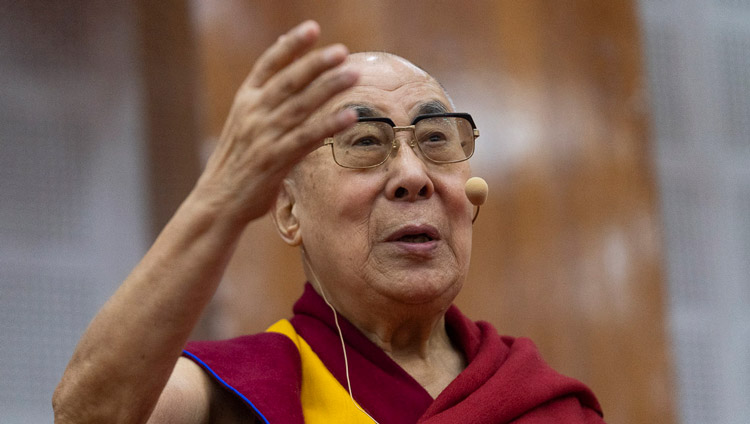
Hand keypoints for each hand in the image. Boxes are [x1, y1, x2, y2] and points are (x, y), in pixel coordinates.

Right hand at [195, 20, 358, 223]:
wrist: (217, 201)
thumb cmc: (237, 163)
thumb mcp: (244, 124)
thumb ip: (265, 98)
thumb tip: (286, 64)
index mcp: (245, 101)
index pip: (268, 64)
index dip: (291, 45)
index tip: (313, 28)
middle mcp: (253, 114)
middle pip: (288, 81)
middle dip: (316, 63)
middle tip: (341, 51)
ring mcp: (263, 136)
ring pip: (301, 106)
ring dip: (328, 88)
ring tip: (352, 74)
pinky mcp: (274, 159)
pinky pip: (306, 138)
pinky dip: (328, 125)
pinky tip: (349, 116)